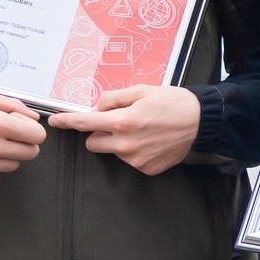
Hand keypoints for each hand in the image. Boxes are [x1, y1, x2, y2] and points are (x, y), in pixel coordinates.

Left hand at [47, 84, 201, 175]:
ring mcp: (136, 159)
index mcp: (122, 121)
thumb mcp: (142, 91)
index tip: (56, 122)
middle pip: (93, 143)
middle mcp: (126, 144)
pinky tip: (152, 142)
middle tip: (117, 123)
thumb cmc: (174, 102)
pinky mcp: (147, 169)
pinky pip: (131, 160)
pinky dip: (136, 152)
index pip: (84, 124)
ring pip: (113, 152)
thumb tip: (96, 109)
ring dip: (119, 143)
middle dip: (99, 133)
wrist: (204, 123)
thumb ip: (114, 98)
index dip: (66, 122)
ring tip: (143, 131)